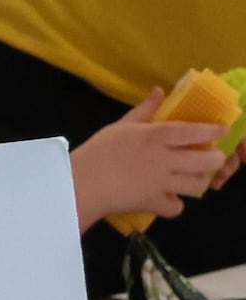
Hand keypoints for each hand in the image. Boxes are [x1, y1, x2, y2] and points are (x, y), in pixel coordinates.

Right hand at [74, 89, 238, 228]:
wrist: (78, 184)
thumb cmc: (97, 152)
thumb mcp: (120, 127)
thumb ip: (144, 110)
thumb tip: (159, 91)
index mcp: (155, 136)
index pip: (194, 131)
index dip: (213, 131)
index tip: (222, 131)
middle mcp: (163, 159)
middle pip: (206, 160)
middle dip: (215, 160)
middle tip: (210, 159)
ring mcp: (160, 182)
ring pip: (197, 184)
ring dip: (197, 182)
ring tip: (189, 178)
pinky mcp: (152, 202)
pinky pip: (176, 207)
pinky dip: (174, 204)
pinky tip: (167, 199)